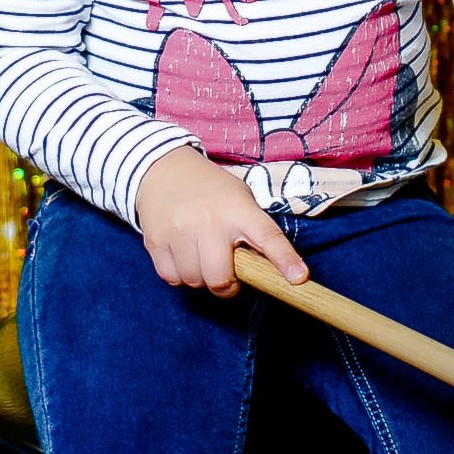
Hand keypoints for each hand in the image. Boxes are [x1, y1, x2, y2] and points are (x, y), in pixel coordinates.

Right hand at [135, 145, 309, 295]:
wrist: (161, 168)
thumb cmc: (210, 190)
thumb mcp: (239, 199)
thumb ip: (253, 232)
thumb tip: (269, 274)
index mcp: (238, 208)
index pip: (267, 236)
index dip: (284, 260)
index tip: (298, 279)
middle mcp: (209, 220)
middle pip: (220, 278)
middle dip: (226, 285)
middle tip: (227, 273)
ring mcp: (179, 230)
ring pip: (194, 281)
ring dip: (201, 278)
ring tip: (200, 255)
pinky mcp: (155, 241)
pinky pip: (172, 278)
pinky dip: (179, 275)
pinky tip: (182, 254)